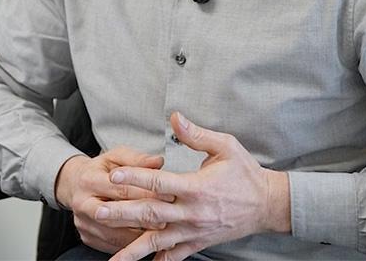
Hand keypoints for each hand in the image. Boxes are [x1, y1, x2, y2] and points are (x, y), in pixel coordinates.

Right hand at [54, 147, 170, 253]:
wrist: (74, 184)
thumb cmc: (101, 170)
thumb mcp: (116, 157)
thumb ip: (137, 159)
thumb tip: (158, 161)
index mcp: (89, 180)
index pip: (121, 190)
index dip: (147, 193)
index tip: (168, 196)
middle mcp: (82, 203)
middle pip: (115, 215)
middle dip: (143, 218)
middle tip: (166, 220)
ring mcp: (83, 223)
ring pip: (114, 234)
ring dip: (138, 236)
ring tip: (160, 233)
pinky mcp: (87, 237)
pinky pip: (111, 245)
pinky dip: (130, 245)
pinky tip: (146, 241)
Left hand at [97, 112, 291, 260]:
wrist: (267, 205)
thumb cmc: (246, 173)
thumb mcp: (226, 147)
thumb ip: (197, 134)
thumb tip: (174, 117)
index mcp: (196, 187)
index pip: (158, 183)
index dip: (134, 177)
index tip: (112, 175)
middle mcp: (191, 212)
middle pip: (150, 214)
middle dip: (122, 213)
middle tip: (97, 211)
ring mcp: (193, 231)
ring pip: (157, 242)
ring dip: (132, 246)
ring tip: (112, 256)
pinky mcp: (197, 243)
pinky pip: (173, 256)